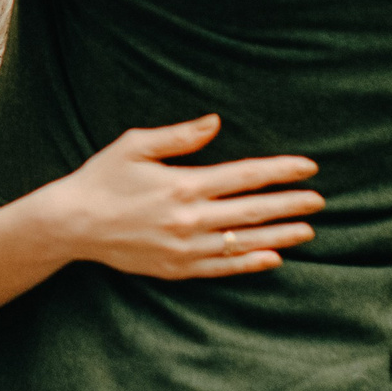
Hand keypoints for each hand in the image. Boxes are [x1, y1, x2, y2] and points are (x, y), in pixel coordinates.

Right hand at [35, 113, 322, 279]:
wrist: (72, 224)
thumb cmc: (103, 178)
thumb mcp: (136, 145)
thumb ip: (180, 135)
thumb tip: (216, 121)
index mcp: (184, 184)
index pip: (246, 175)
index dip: (280, 171)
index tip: (308, 167)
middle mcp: (191, 219)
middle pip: (253, 210)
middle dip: (290, 204)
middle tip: (319, 200)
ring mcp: (185, 248)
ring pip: (244, 242)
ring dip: (280, 235)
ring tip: (308, 230)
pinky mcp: (177, 269)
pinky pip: (223, 268)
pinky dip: (250, 263)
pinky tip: (273, 258)